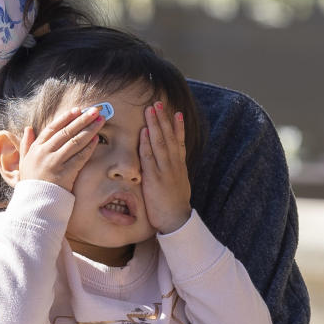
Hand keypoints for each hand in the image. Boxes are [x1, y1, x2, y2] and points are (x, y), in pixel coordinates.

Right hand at [18, 106, 104, 192]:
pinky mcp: (65, 173)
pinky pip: (80, 157)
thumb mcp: (24, 162)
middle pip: (67, 132)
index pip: (52, 128)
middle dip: (82, 119)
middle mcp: (45, 152)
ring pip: (75, 141)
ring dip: (89, 129)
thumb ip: (25, 144)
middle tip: (95, 111)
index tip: (77, 110)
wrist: (34, 204)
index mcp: (36, 148)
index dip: (66, 118)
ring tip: (100, 121)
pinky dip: (89, 147)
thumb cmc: (31, 184)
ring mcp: (55, 162)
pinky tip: (97, 139)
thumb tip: (28, 128)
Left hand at [138, 102, 191, 232]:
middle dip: (163, 119)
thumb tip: (171, 165)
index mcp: (179, 166)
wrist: (176, 220)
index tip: (175, 112)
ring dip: (155, 125)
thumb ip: (174, 172)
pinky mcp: (155, 178)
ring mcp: (164, 170)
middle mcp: (173, 164)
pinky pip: (150, 157)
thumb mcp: (178, 184)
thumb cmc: (174, 205)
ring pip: (160, 143)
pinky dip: (147, 143)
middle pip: (168, 137)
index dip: (177, 126)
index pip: (178, 141)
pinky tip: (144, 131)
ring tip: (151, 109)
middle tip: (158, 103)